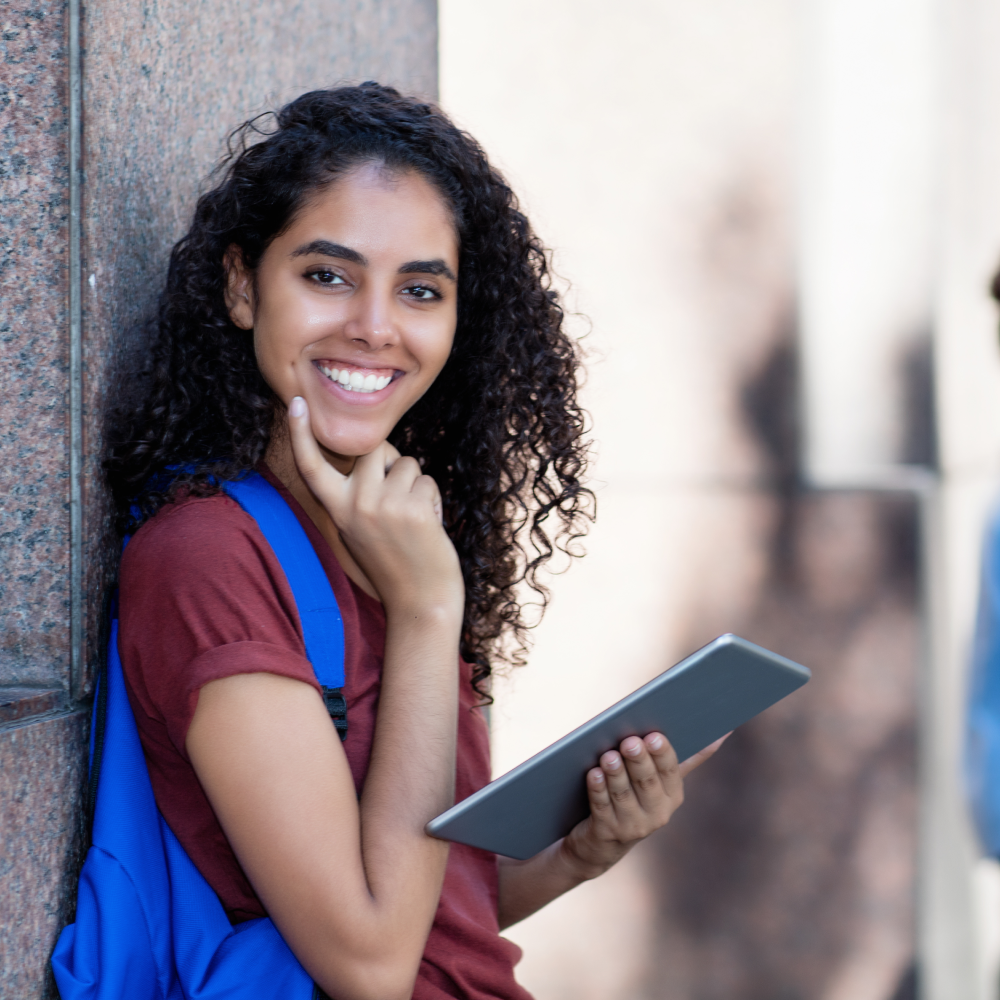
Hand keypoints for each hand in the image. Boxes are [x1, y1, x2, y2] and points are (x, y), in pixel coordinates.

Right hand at [287, 396, 463, 616]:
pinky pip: (427, 481)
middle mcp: (355, 504)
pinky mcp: (413, 507)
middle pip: (374, 448)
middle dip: (393, 462)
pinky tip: (427, 528)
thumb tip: (378, 451)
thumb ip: (361, 492)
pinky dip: (432, 500)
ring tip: (413, 520)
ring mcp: (383, 504)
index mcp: (337, 509)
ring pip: (407, 464)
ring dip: (416, 486)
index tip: (296, 402)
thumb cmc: (394, 562)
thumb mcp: (361, 528)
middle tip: (398, 497)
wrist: (421, 601)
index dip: (301, 433)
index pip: (311, 465)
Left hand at [560, 732, 726, 879]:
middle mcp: (657, 814)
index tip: (654, 736)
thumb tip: (723, 732)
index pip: (670, 772)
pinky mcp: (607, 833)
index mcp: (673, 796)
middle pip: (647, 783)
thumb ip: (686, 759)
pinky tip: (593, 774)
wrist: (601, 844)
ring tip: (608, 755)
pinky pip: (602, 807)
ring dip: (616, 774)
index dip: (662, 754)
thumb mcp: (660, 782)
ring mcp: (632, 826)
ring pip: (623, 794)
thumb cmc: (633, 799)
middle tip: (630, 741)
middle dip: (639, 761)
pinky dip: (598, 789)